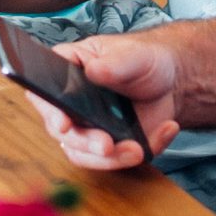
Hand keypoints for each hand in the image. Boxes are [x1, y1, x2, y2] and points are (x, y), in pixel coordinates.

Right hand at [23, 34, 181, 170]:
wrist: (171, 81)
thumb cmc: (143, 60)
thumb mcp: (134, 55)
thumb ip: (114, 63)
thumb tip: (93, 70)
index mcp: (67, 71)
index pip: (44, 92)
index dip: (49, 109)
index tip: (63, 124)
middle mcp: (70, 104)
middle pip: (63, 131)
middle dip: (85, 143)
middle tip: (107, 145)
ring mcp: (88, 128)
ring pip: (85, 154)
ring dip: (111, 158)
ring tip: (138, 149)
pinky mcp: (109, 147)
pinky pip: (117, 160)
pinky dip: (144, 150)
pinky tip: (167, 129)